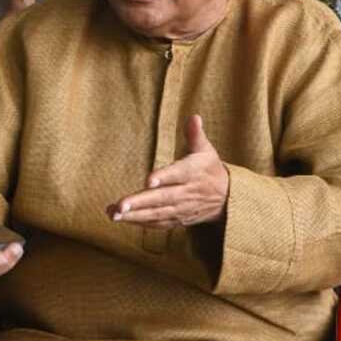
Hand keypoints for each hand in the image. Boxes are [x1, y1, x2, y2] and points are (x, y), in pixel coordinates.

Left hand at [107, 114, 228, 229]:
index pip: (178, 174)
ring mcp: (182, 209)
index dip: (164, 177)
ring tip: (114, 214)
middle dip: (140, 202)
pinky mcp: (178, 219)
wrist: (226, 198)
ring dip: (135, 215)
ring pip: (157, 213)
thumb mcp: (206, 150)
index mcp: (193, 172)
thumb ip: (195, 134)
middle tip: (120, 205)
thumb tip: (194, 117)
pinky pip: (158, 223)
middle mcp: (187, 192)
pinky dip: (141, 222)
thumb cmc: (209, 168)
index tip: (148, 180)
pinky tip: (124, 219)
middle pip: (162, 198)